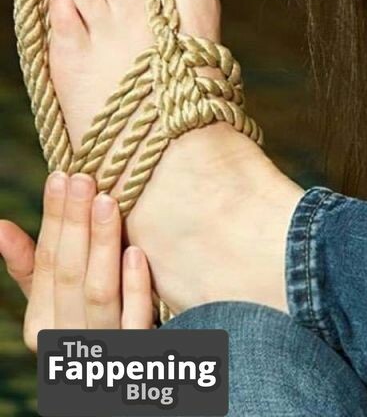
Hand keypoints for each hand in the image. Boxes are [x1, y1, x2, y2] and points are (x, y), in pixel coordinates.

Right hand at [0, 171, 154, 352]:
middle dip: (74, 224)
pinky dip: (134, 287)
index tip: (61, 175)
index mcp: (42, 324)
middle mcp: (67, 338)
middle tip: (84, 179)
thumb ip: (32, 269)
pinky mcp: (139, 355)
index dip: (54, 219)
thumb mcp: (57, 304)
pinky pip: (134, 320)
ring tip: (108, 202)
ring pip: (98, 293)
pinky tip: (136, 252)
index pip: (46, 263)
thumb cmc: (90, 330)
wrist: (128, 385)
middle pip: (69, 274)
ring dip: (101, 246)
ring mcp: (103, 348)